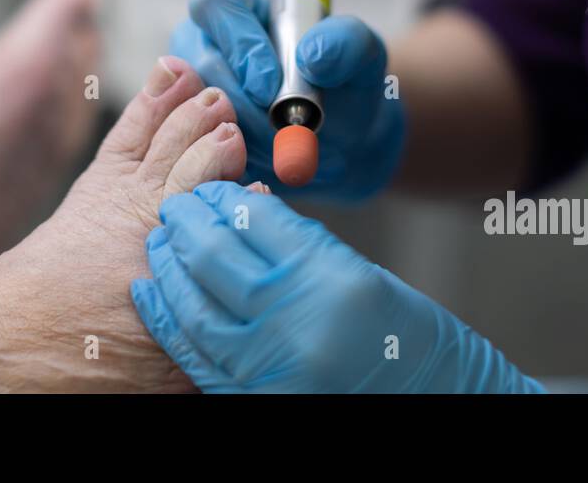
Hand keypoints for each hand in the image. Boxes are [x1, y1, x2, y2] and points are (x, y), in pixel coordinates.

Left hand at [132, 181, 544, 393]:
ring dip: (170, 267)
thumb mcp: (360, 273)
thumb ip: (299, 244)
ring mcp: (270, 367)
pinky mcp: (253, 398)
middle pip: (216, 257)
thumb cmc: (406, 336)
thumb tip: (241, 211)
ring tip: (159, 242)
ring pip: (195, 305)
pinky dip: (169, 319)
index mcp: (330, 277)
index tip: (209, 187)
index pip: (254, 220)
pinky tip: (153, 292)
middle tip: (174, 205)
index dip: (222, 197)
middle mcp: (296, 321)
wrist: (434, 399)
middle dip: (186, 224)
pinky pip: (195, 355)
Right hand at [170, 0, 404, 198]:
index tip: (270, 85)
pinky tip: (268, 162)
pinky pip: (195, 148)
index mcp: (241, 5)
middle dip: (244, 103)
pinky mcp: (191, 131)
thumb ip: (346, 43)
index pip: (216, 2)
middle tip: (282, 127)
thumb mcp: (362, 55)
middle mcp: (205, 42)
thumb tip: (312, 54)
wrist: (344, 141)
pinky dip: (234, 161)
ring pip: (194, 110)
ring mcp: (191, 88)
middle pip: (200, 64)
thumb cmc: (344, 85)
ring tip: (285, 144)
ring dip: (244, 135)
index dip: (238, 42)